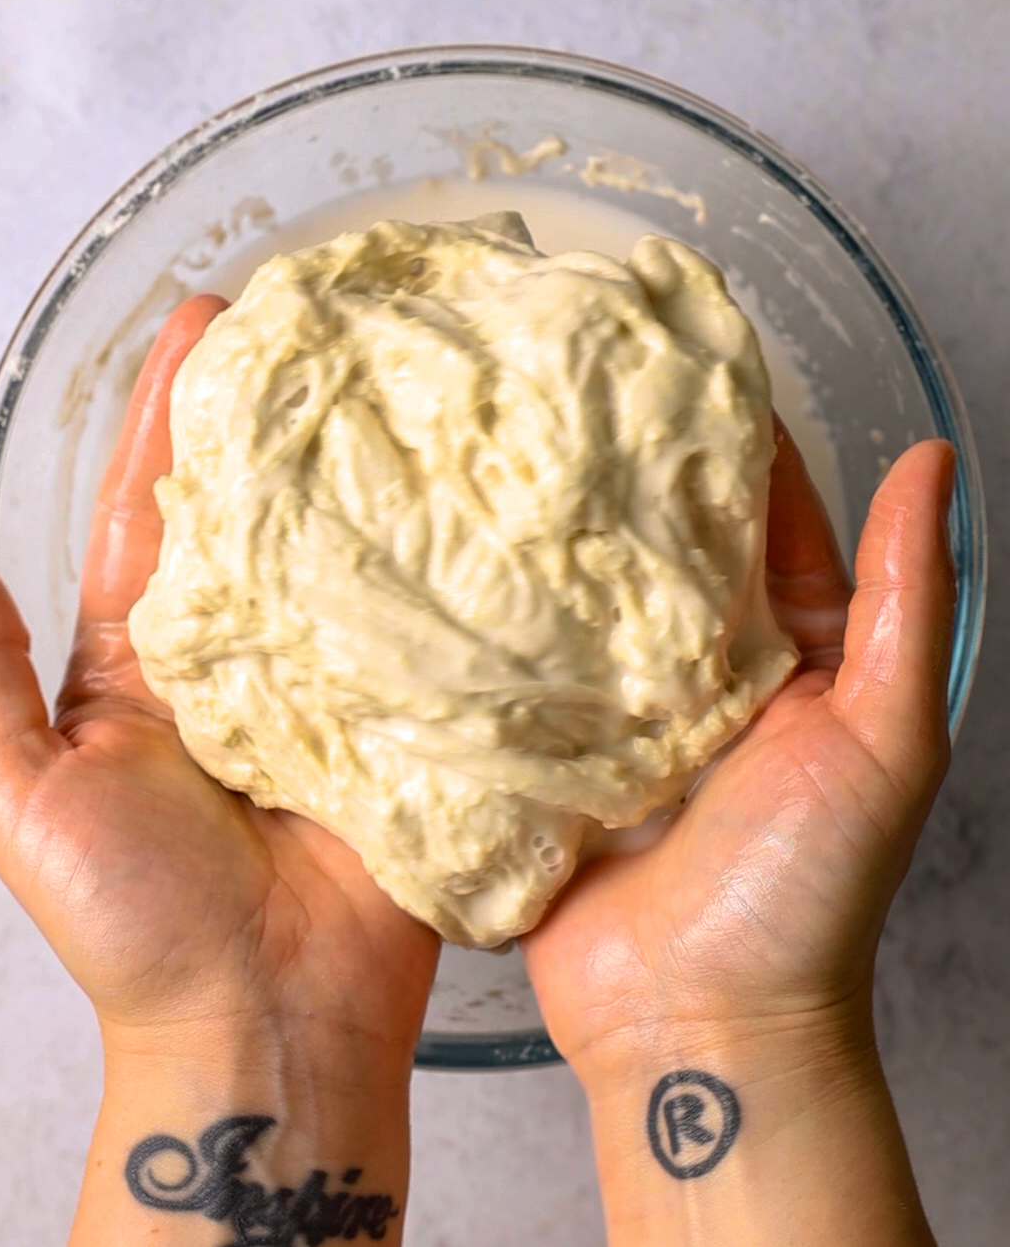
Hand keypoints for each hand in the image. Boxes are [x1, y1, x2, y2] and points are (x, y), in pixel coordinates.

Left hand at [0, 296, 438, 1067]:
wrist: (257, 1021)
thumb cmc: (133, 925)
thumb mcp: (22, 796)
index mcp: (147, 667)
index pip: (156, 516)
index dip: (170, 424)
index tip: (198, 328)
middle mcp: (242, 661)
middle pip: (260, 517)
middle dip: (276, 419)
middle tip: (305, 319)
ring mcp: (329, 687)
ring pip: (342, 560)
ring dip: (360, 474)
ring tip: (386, 375)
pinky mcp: (404, 723)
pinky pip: (415, 634)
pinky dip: (430, 569)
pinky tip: (453, 495)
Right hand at [523, 429, 956, 1074]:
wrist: (701, 1027)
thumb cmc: (806, 894)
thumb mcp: (884, 735)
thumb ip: (906, 600)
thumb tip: (936, 463)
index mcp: (796, 660)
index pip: (771, 527)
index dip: (742, 450)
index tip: (691, 368)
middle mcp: (708, 678)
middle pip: (669, 557)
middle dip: (633, 486)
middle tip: (575, 396)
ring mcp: (625, 717)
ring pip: (593, 608)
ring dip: (559, 551)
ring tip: (507, 462)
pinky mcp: (554, 759)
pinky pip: (529, 679)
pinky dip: (503, 633)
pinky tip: (460, 572)